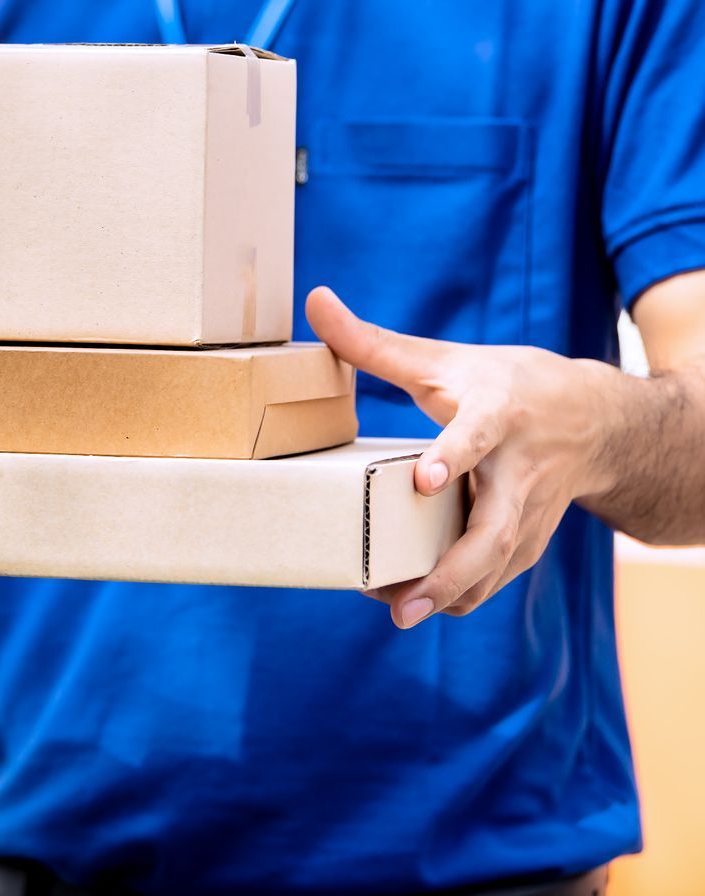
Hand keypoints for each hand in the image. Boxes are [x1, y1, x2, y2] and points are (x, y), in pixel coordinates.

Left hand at [305, 286, 623, 628]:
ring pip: (496, 565)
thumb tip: (313, 300)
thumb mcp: (444, 359)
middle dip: (453, 570)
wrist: (598, 420)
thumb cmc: (507, 384)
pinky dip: (458, 596)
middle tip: (406, 600)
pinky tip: (415, 605)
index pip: (479, 435)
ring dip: (450, 594)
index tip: (425, 480)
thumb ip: (373, 342)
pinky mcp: (527, 539)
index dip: (454, 456)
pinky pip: (495, 577)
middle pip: (496, 529)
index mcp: (501, 415)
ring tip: (400, 612)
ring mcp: (530, 512)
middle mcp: (521, 470)